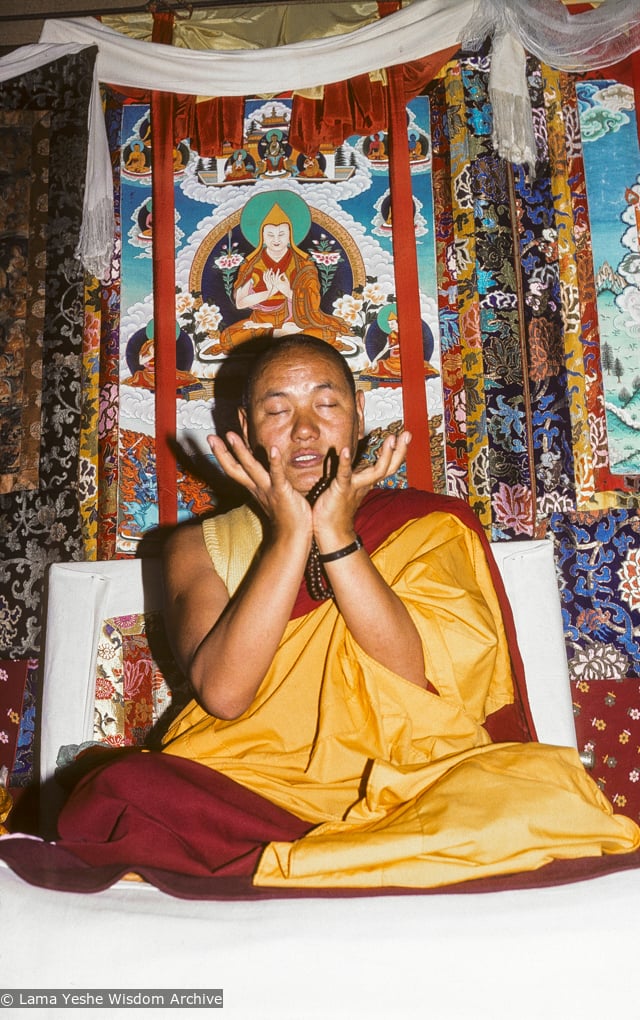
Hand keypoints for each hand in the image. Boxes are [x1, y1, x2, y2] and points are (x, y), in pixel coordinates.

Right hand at [207, 432, 311, 541]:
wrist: (294, 536)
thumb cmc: (287, 516)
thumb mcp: (272, 496)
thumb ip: (267, 483)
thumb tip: (265, 471)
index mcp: (254, 488)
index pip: (235, 469)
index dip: (223, 455)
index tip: (214, 440)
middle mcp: (257, 488)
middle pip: (235, 468)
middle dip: (222, 452)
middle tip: (210, 437)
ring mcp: (268, 489)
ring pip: (250, 468)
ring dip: (240, 451)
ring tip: (231, 436)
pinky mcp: (282, 492)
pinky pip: (277, 475)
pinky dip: (274, 462)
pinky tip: (273, 449)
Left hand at [312, 431, 410, 548]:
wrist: (331, 531)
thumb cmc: (336, 509)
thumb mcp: (349, 486)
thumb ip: (354, 473)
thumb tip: (353, 456)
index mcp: (367, 482)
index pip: (388, 466)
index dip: (398, 452)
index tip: (405, 436)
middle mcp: (365, 483)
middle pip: (388, 467)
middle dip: (399, 451)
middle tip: (407, 434)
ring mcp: (355, 486)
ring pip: (376, 472)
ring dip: (385, 456)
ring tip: (391, 439)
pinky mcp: (341, 489)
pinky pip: (344, 474)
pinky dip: (346, 462)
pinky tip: (346, 450)